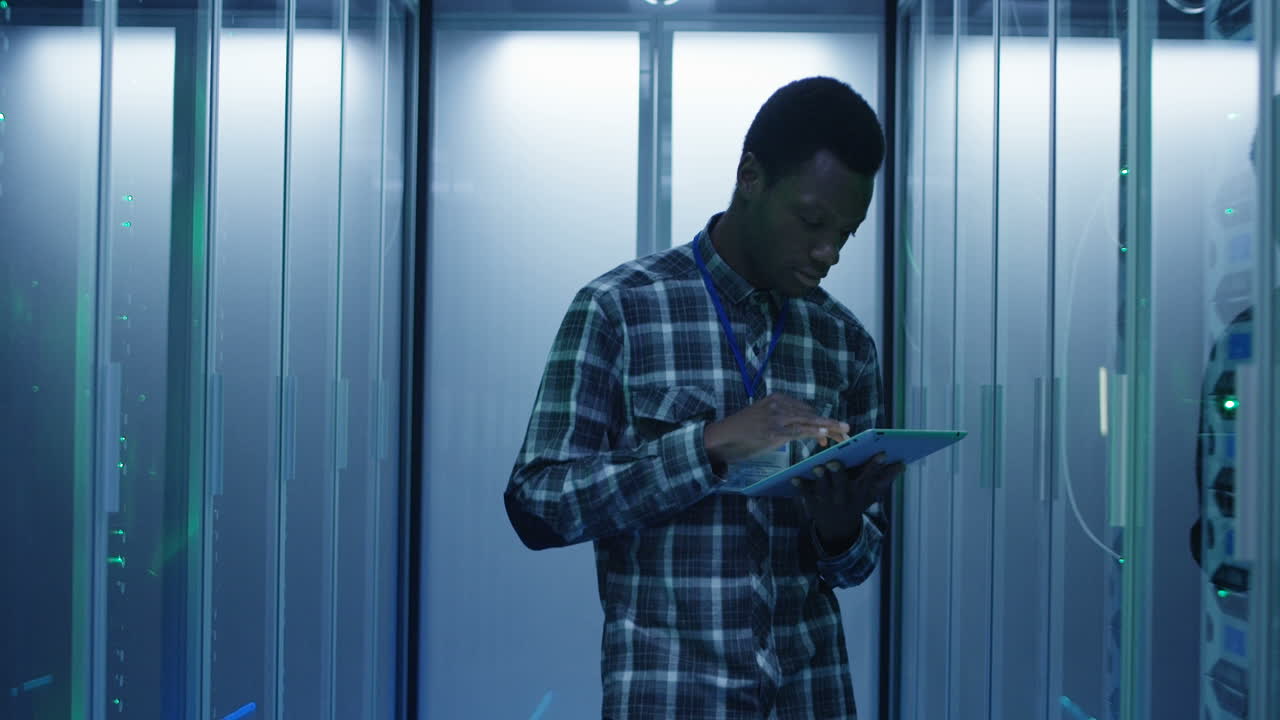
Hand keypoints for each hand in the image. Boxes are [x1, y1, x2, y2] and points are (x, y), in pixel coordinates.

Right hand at [703, 393, 849, 465]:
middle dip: (830, 423)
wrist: (721, 436)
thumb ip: (781, 421)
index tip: (833, 430)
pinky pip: (797, 432)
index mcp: (777, 399)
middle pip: (810, 414)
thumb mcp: (764, 419)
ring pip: (808, 422)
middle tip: (847, 430)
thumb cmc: (742, 430)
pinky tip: (825, 435)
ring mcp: (776, 418)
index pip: (805, 409)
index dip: (820, 420)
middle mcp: (778, 405)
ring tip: (844, 432)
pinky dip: (813, 433)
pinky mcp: (773, 432)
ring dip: (828, 428)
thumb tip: (800, 429)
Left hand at [791, 452, 904, 550]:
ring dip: (820, 478)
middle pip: (842, 483)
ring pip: (823, 488)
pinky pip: (805, 494)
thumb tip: (902, 464)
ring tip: (816, 467)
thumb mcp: (872, 494)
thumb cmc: (856, 503)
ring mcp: (828, 500)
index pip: (870, 477)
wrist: (838, 529)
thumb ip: (885, 478)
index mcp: (860, 491)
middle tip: (834, 461)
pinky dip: (800, 487)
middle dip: (838, 473)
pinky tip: (793, 478)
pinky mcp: (813, 502)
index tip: (881, 453)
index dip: (876, 465)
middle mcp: (844, 496)